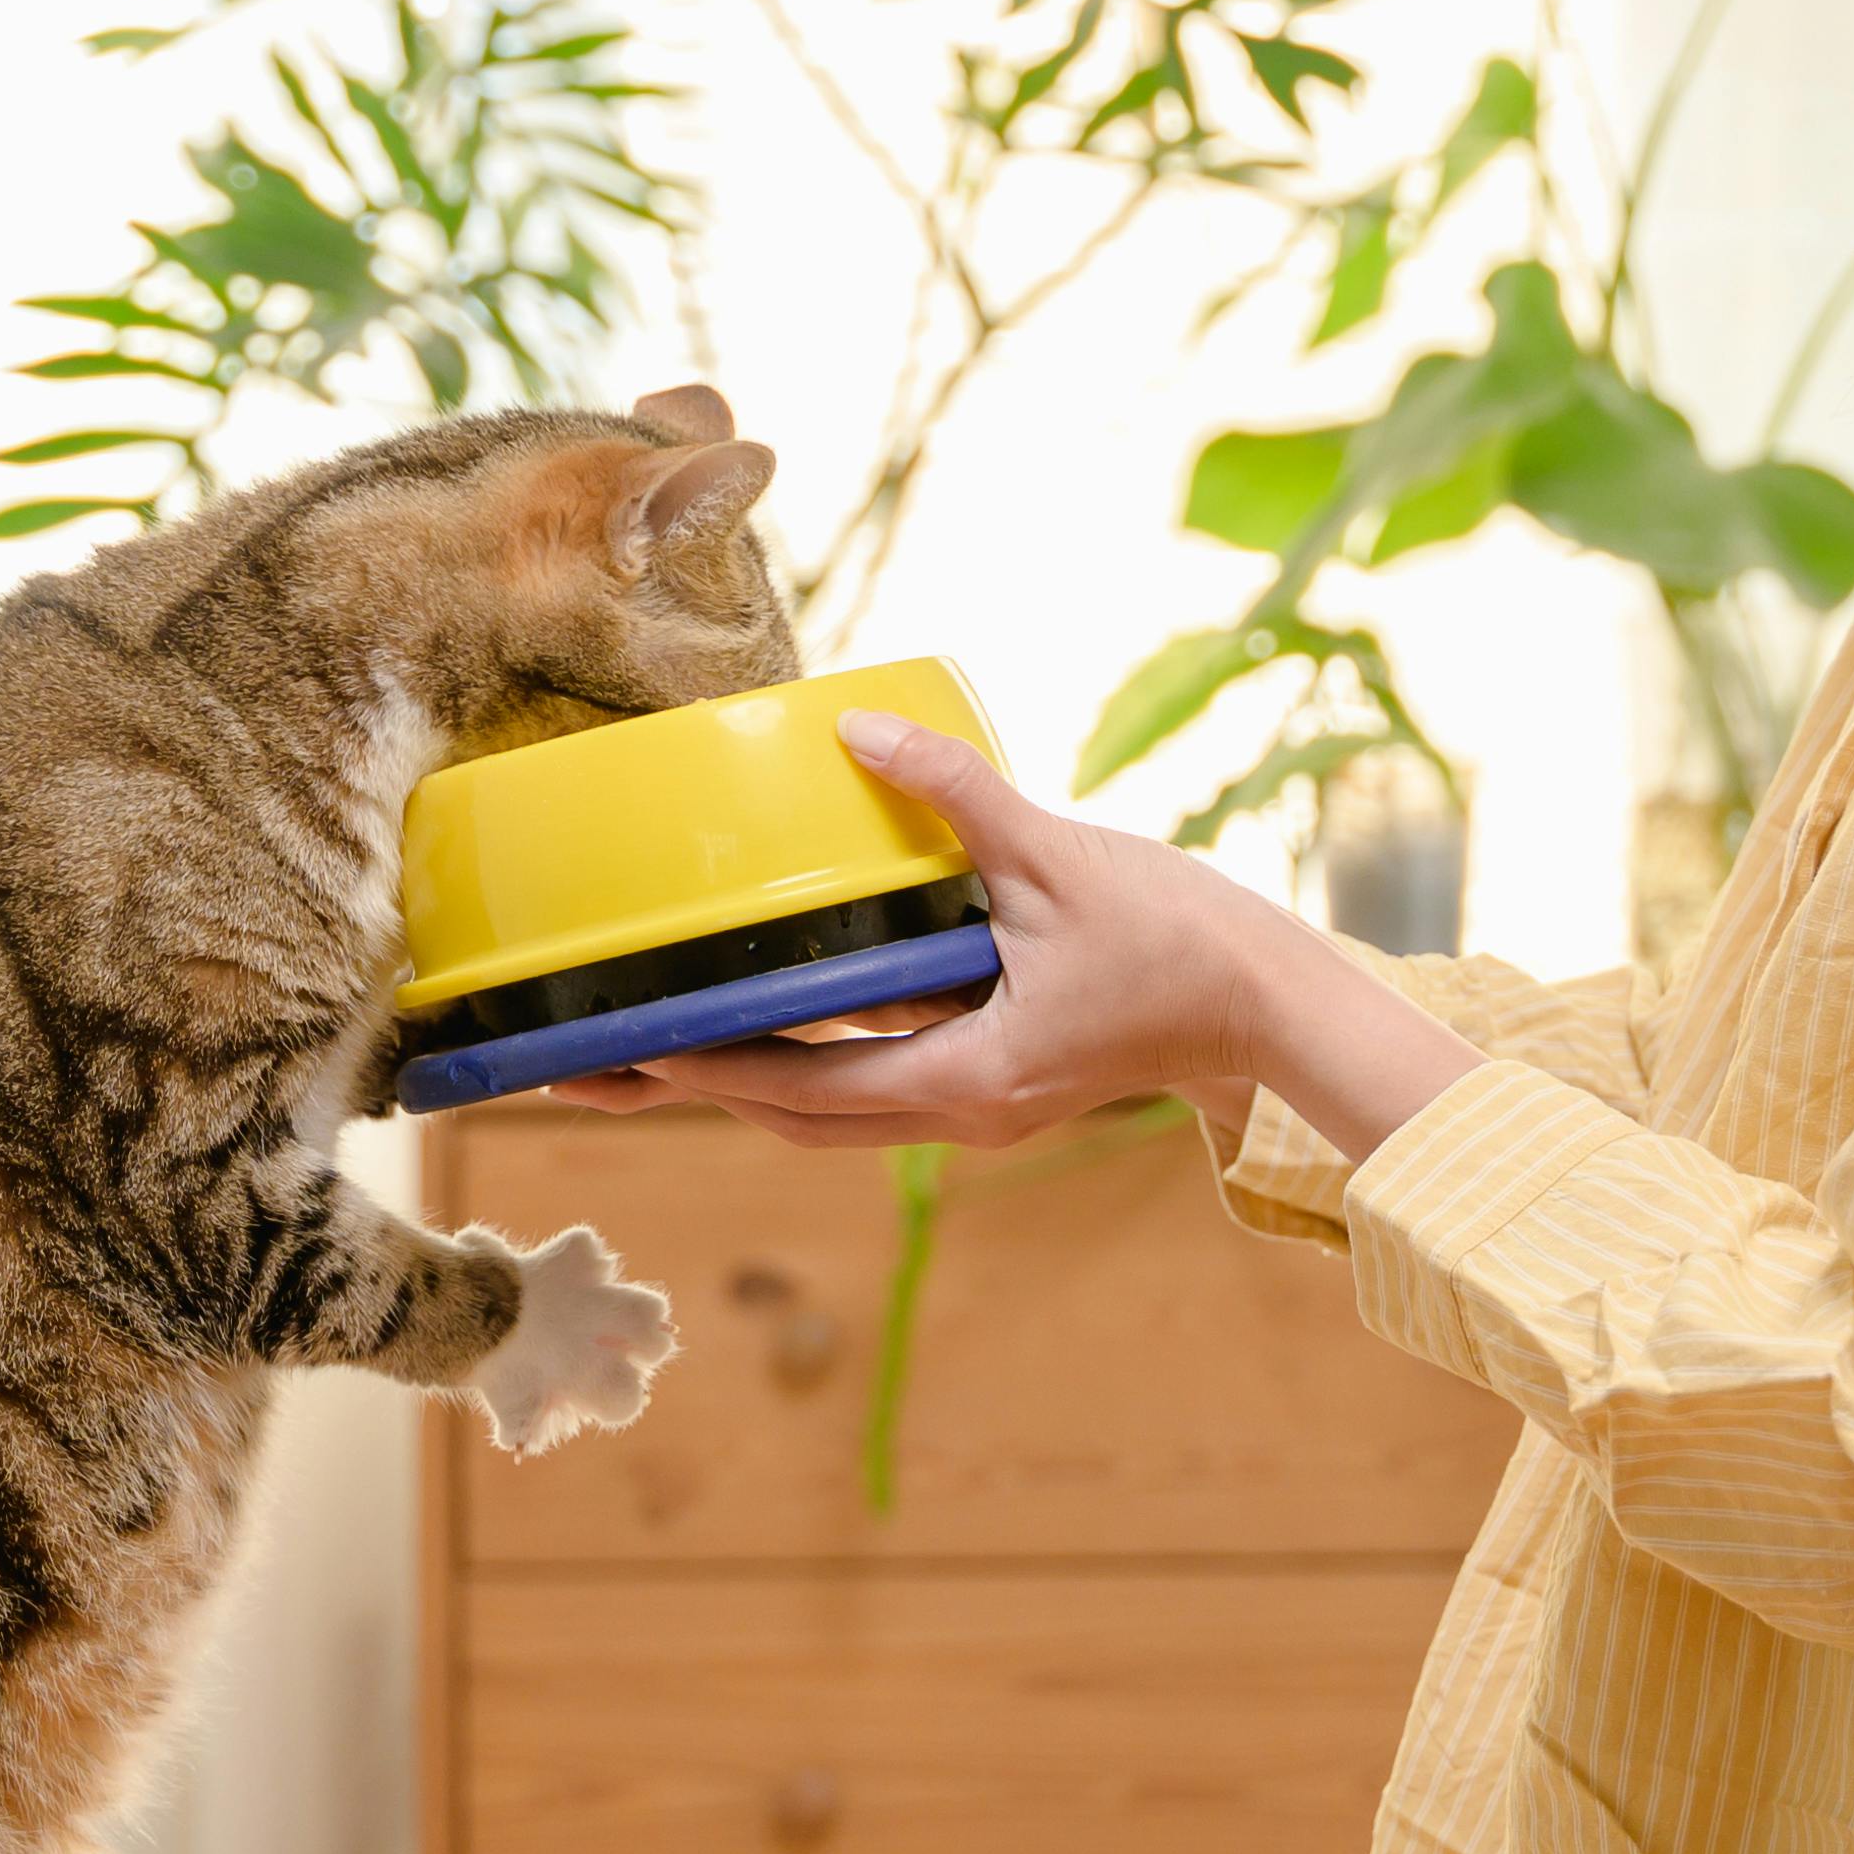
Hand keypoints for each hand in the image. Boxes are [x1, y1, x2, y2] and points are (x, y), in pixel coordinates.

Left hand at [544, 715, 1483, 1157]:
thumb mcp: (1063, 859)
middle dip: (683, 1093)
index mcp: (961, 1078)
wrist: (1274, 1010)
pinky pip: (869, 1086)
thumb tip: (864, 735)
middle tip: (579, 1070)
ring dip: (733, 1085)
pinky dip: (802, 1064)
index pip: (795, 1084)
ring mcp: (973, 1106)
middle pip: (787, 1118)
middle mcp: (954, 1112)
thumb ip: (959, 796)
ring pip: (826, 1113)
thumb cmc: (1185, 943)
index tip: (613, 1054)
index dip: (695, 1070)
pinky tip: (756, 1024)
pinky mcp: (991, 1082)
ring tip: (638, 1057)